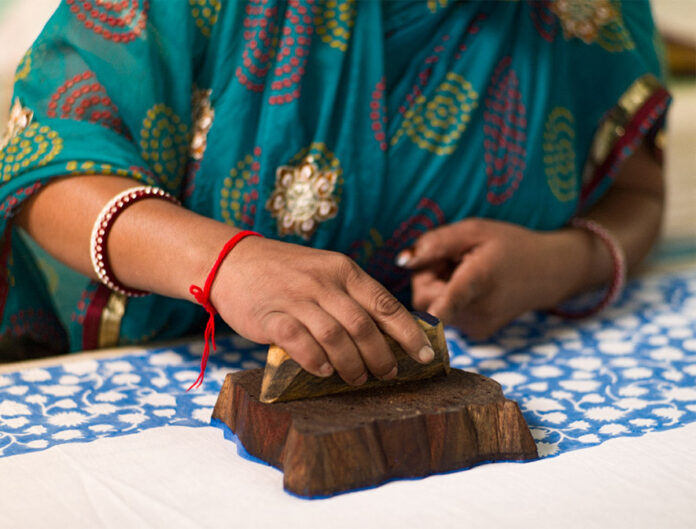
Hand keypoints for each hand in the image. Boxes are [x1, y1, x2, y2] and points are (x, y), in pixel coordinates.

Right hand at [209, 237, 434, 384]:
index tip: (425, 356)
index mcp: (343, 270)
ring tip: (358, 378)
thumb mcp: (324, 272)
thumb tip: (388, 332)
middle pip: (363, 325)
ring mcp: (296, 298)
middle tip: (387, 373)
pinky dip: (316, 361)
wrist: (232, 261)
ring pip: (336, 337)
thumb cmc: (286, 273)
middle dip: (381, 356)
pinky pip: (299, 342)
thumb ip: (351, 296)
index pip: (385, 304)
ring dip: (352, 364)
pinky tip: (324, 372)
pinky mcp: (270, 316)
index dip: (409, 334)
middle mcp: (323, 282)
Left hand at [399, 219, 589, 339]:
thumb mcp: (474, 230)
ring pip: (432, 308)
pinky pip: (445, 317)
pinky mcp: (476, 334)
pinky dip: (448, 301)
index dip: (436, 310)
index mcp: (479, 279)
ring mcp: (478, 327)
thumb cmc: (509, 245)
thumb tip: (402, 261)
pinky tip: (471, 287)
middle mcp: (478, 310)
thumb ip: (435, 243)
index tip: (424, 325)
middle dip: (427, 277)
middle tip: (450, 259)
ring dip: (438, 288)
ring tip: (465, 272)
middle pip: (425, 298)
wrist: (549, 272)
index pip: (452, 300)